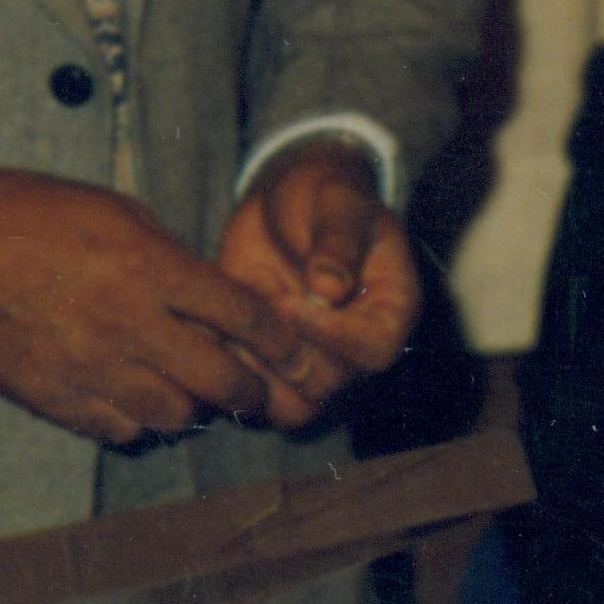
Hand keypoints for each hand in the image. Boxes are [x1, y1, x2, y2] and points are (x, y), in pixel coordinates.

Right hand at [0, 159, 317, 445]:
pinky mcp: (55, 396)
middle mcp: (130, 322)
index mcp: (149, 266)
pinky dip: (134, 418)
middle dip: (250, 392)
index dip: (280, 342)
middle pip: (222, 382)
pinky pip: (119, 428)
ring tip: (180, 389)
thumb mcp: (110, 208)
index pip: (245, 317)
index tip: (289, 352)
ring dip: (188, 405)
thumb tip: (209, 298)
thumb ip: (166, 253)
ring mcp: (91, 366)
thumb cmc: (26, 211)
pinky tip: (125, 395)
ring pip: (174, 415)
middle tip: (251, 391)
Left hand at [213, 137, 420, 428]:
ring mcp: (307, 358)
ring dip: (251, 362)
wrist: (291, 201)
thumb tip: (331, 288)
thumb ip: (339, 241)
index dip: (332, 336)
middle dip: (284, 346)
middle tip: (260, 288)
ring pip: (285, 405)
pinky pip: (244, 389)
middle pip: (324, 386)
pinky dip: (223, 359)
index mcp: (389, 314)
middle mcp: (352, 349)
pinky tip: (214, 309)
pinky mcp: (263, 358)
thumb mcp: (339, 203)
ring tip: (241, 299)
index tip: (292, 301)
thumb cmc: (326, 198)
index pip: (372, 352)